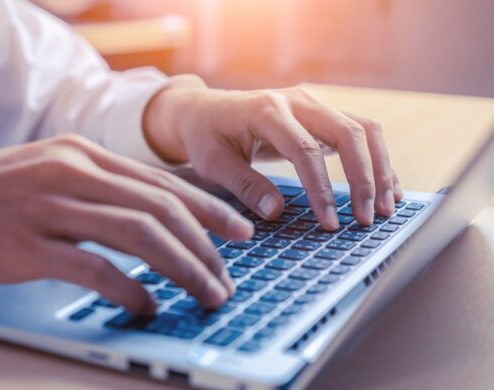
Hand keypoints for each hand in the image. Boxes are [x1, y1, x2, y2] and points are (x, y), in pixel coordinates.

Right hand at [0, 135, 252, 314]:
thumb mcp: (38, 175)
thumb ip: (88, 190)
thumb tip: (140, 220)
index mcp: (78, 153)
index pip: (160, 181)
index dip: (207, 208)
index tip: (236, 232)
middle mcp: (71, 171)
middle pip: (162, 206)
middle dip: (206, 244)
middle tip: (228, 274)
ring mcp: (49, 206)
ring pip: (142, 235)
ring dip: (184, 267)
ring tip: (206, 293)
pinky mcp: (28, 245)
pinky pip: (97, 269)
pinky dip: (131, 289)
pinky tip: (146, 306)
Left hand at [144, 76, 402, 229]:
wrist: (204, 111)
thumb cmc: (206, 137)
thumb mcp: (213, 163)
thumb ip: (245, 185)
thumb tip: (277, 212)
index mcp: (266, 110)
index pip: (304, 150)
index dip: (321, 189)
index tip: (329, 224)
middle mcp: (297, 101)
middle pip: (348, 132)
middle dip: (363, 178)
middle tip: (367, 219)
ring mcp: (313, 104)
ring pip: (363, 129)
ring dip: (380, 168)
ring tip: (386, 208)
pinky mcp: (322, 115)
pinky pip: (360, 133)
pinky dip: (376, 160)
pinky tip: (386, 189)